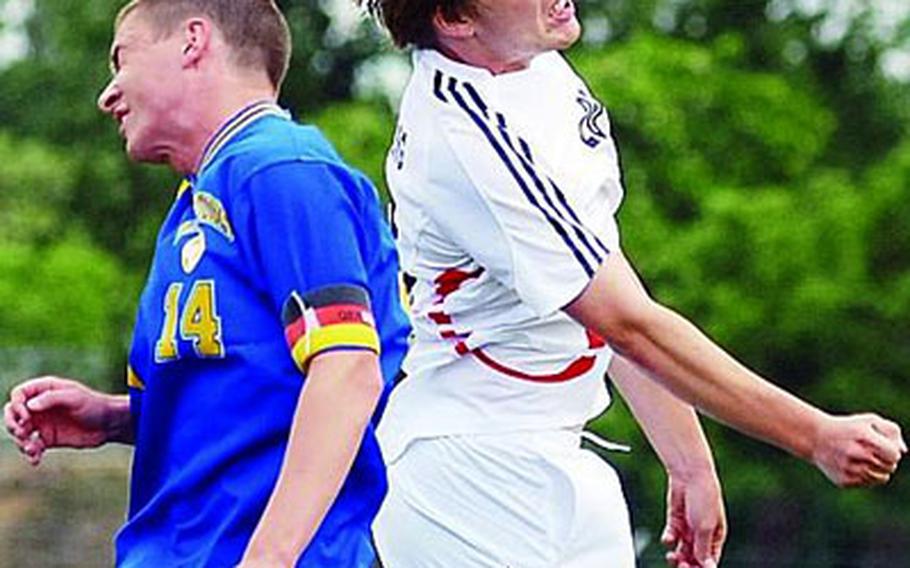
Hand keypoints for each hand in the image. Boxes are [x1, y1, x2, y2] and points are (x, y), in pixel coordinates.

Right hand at [3, 376, 126, 465]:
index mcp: (45, 390)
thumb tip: (28, 406)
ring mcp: (42, 423)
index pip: (18, 394)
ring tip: (31, 449)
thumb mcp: (74, 398)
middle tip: (22, 433)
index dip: (16, 405)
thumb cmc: (94, 405)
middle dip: (11, 424)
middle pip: (12, 413)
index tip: (26, 416)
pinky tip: (36, 459)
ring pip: (19, 432)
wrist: (109, 425)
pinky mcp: (47, 439)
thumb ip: (51, 399)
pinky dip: (30, 453)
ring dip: (20, 441)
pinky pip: (31, 447)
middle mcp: (40, 406)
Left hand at [662, 470, 726, 567]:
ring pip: (681, 551)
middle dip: (688, 565)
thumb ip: (703, 549)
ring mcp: (688, 528)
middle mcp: (702, 535)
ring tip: (672, 557)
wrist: (689, 475)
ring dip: (677, 557)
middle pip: (694, 559)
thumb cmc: (704, 498)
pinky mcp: (675, 521)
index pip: (709, 561)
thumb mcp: (705, 527)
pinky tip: (669, 538)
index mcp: (715, 538)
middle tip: (682, 566)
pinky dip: (669, 539)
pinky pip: (671, 537)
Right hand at [811, 413, 905, 486]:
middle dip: (886, 460)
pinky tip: (854, 465)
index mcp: (863, 437)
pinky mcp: (844, 480)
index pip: (894, 455)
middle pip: (890, 467)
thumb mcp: (869, 421)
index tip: (883, 445)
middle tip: (872, 451)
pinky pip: (867, 483)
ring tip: (866, 459)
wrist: (816, 438)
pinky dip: (866, 475)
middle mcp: (855, 454)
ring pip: (881, 477)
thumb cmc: (848, 428)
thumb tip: (903, 451)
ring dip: (878, 469)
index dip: (892, 451)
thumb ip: (891, 431)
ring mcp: (849, 469)